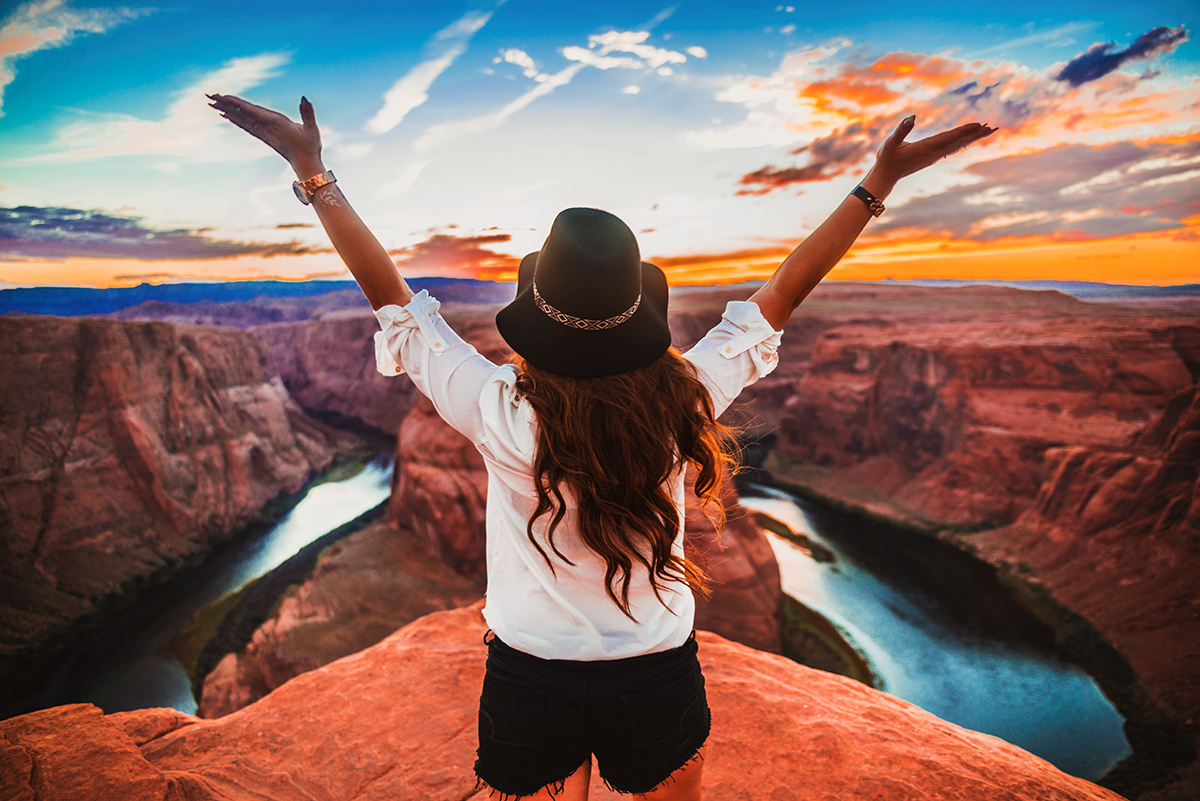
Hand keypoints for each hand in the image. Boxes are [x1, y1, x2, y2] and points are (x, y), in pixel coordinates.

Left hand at [208, 93, 323, 176]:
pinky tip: (225, 115)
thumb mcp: (312, 129)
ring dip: (226, 110)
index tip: (224, 97)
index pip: (253, 111)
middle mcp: (266, 128)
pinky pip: (245, 126)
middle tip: (208, 95)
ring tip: (211, 102)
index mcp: (275, 123)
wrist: (306, 165)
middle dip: (225, 104)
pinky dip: (234, 119)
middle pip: (242, 114)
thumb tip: (304, 98)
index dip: (238, 104)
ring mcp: (263, 133)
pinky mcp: (263, 136)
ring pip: (241, 119)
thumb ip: (308, 113)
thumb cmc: (310, 146)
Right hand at [872, 115, 996, 184]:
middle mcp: (934, 153)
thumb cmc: (887, 159)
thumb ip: (901, 129)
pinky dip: (964, 142)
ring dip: (973, 138)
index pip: (949, 137)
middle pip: (959, 142)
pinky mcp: (933, 157)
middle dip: (976, 135)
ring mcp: (934, 156)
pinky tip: (969, 139)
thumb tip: (912, 116)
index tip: (979, 125)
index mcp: (926, 148)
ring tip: (987, 131)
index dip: (964, 130)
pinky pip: (953, 148)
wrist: (886, 176)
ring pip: (958, 145)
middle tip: (993, 128)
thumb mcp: (891, 142)